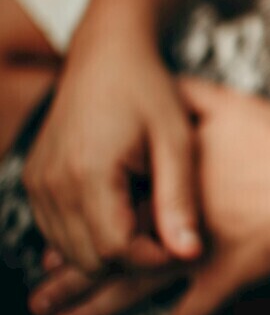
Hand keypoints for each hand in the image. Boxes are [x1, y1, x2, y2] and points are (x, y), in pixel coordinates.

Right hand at [24, 22, 200, 272]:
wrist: (107, 55)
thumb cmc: (148, 91)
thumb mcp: (176, 141)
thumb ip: (179, 199)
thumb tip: (189, 254)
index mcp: (88, 172)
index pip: (113, 250)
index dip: (151, 259)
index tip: (182, 245)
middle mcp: (51, 182)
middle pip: (88, 258)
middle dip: (131, 258)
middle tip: (168, 232)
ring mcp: (37, 183)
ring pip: (69, 250)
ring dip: (109, 249)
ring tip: (148, 216)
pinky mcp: (35, 181)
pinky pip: (58, 230)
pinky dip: (89, 234)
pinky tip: (124, 210)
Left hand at [30, 78, 269, 314]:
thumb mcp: (227, 103)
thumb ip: (188, 93)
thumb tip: (164, 81)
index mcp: (162, 186)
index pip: (106, 214)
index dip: (75, 235)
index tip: (49, 253)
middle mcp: (168, 225)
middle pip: (108, 257)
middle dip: (71, 281)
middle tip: (40, 300)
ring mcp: (196, 254)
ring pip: (137, 290)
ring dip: (100, 312)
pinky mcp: (227, 276)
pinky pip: (195, 313)